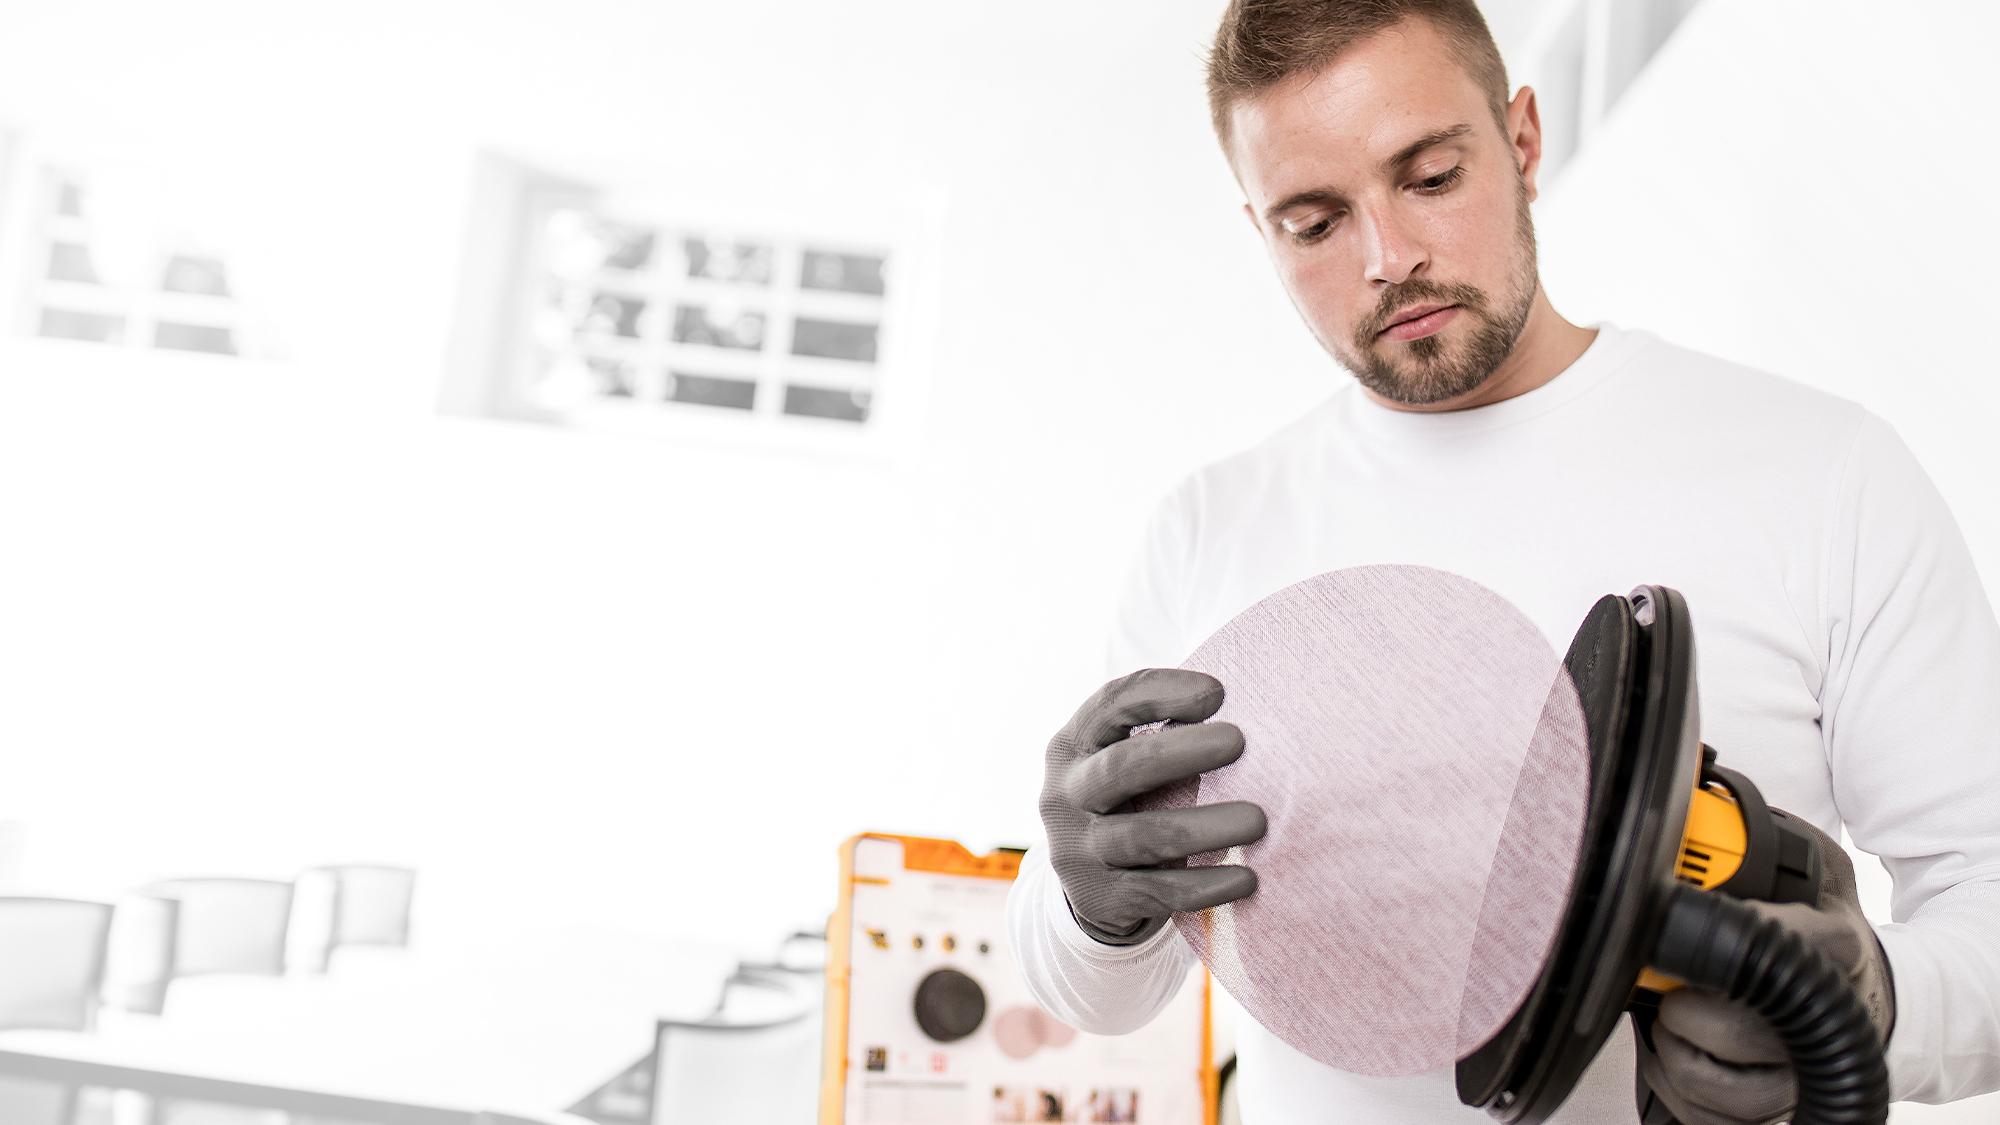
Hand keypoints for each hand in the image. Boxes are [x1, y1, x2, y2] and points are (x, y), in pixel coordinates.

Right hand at [1039, 668, 1266, 944]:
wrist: (1089, 881)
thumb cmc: (1129, 797)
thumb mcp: (1124, 758)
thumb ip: (1164, 733)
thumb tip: (1244, 713)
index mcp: (1074, 745)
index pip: (1109, 706)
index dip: (1160, 694)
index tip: (1217, 692)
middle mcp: (1066, 794)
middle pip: (1121, 767)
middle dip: (1181, 752)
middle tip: (1238, 741)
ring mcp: (1078, 849)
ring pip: (1144, 837)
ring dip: (1205, 827)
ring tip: (1257, 820)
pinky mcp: (1101, 897)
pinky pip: (1160, 891)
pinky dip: (1206, 884)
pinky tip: (1246, 878)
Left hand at [1636, 817, 1894, 1124]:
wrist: (1867, 997)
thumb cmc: (1818, 931)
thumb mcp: (1807, 870)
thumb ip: (1760, 838)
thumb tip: (1690, 793)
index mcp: (1830, 946)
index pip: (1761, 941)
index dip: (1708, 937)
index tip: (1672, 923)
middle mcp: (1822, 1016)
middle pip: (1727, 1026)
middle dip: (1676, 1000)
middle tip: (1668, 978)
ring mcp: (1801, 1072)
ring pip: (1709, 1080)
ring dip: (1669, 1046)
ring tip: (1673, 1013)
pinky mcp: (1777, 1110)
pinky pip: (1701, 1112)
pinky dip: (1673, 1083)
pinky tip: (1678, 1048)